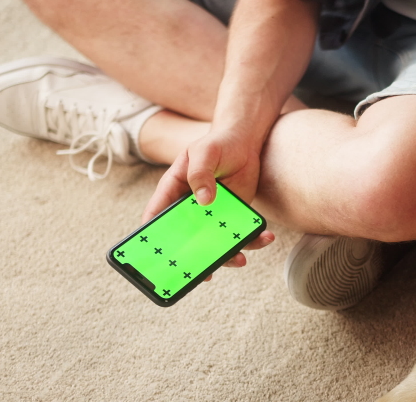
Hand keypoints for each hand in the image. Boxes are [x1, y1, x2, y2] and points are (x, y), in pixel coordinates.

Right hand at [143, 127, 271, 279]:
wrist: (245, 142)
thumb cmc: (217, 144)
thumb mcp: (204, 153)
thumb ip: (200, 174)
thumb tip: (203, 200)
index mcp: (173, 192)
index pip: (156, 218)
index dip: (152, 239)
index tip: (159, 257)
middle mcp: (190, 208)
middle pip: (185, 239)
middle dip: (193, 258)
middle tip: (203, 273)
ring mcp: (211, 215)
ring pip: (213, 243)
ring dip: (226, 255)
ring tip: (241, 259)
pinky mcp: (232, 216)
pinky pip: (237, 234)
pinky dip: (249, 240)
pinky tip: (263, 238)